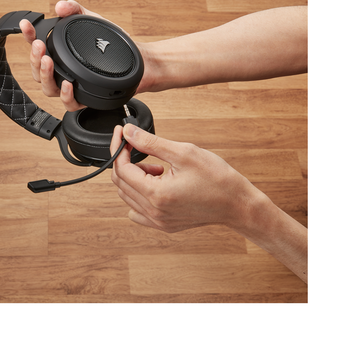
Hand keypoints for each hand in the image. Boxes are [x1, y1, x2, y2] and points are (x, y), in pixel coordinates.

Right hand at [19, 0, 119, 111]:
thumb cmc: (113, 43)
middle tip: (39, 46)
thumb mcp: (92, 20)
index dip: (28, 35)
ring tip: (48, 62)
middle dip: (34, 57)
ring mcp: (71, 86)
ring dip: (45, 74)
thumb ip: (75, 9)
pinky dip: (66, 94)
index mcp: (59, 53)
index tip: (26, 25)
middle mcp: (62, 71)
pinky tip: (67, 83)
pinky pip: (69, 103)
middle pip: (37, 70)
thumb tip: (61, 6)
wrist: (138, 59)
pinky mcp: (84, 99)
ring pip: (48, 88)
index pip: (36, 45)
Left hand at [109, 124, 260, 232]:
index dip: (119, 148)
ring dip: (134, 178)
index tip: (122, 134)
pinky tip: (156, 185)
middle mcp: (153, 212)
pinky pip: (138, 211)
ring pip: (128, 197)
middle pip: (121, 183)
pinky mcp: (164, 225)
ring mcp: (158, 221)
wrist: (238, 204)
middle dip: (126, 161)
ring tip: (158, 168)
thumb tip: (128, 132)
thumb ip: (150, 142)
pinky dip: (140, 195)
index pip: (121, 169)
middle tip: (141, 148)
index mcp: (156, 194)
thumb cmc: (217, 178)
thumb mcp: (183, 152)